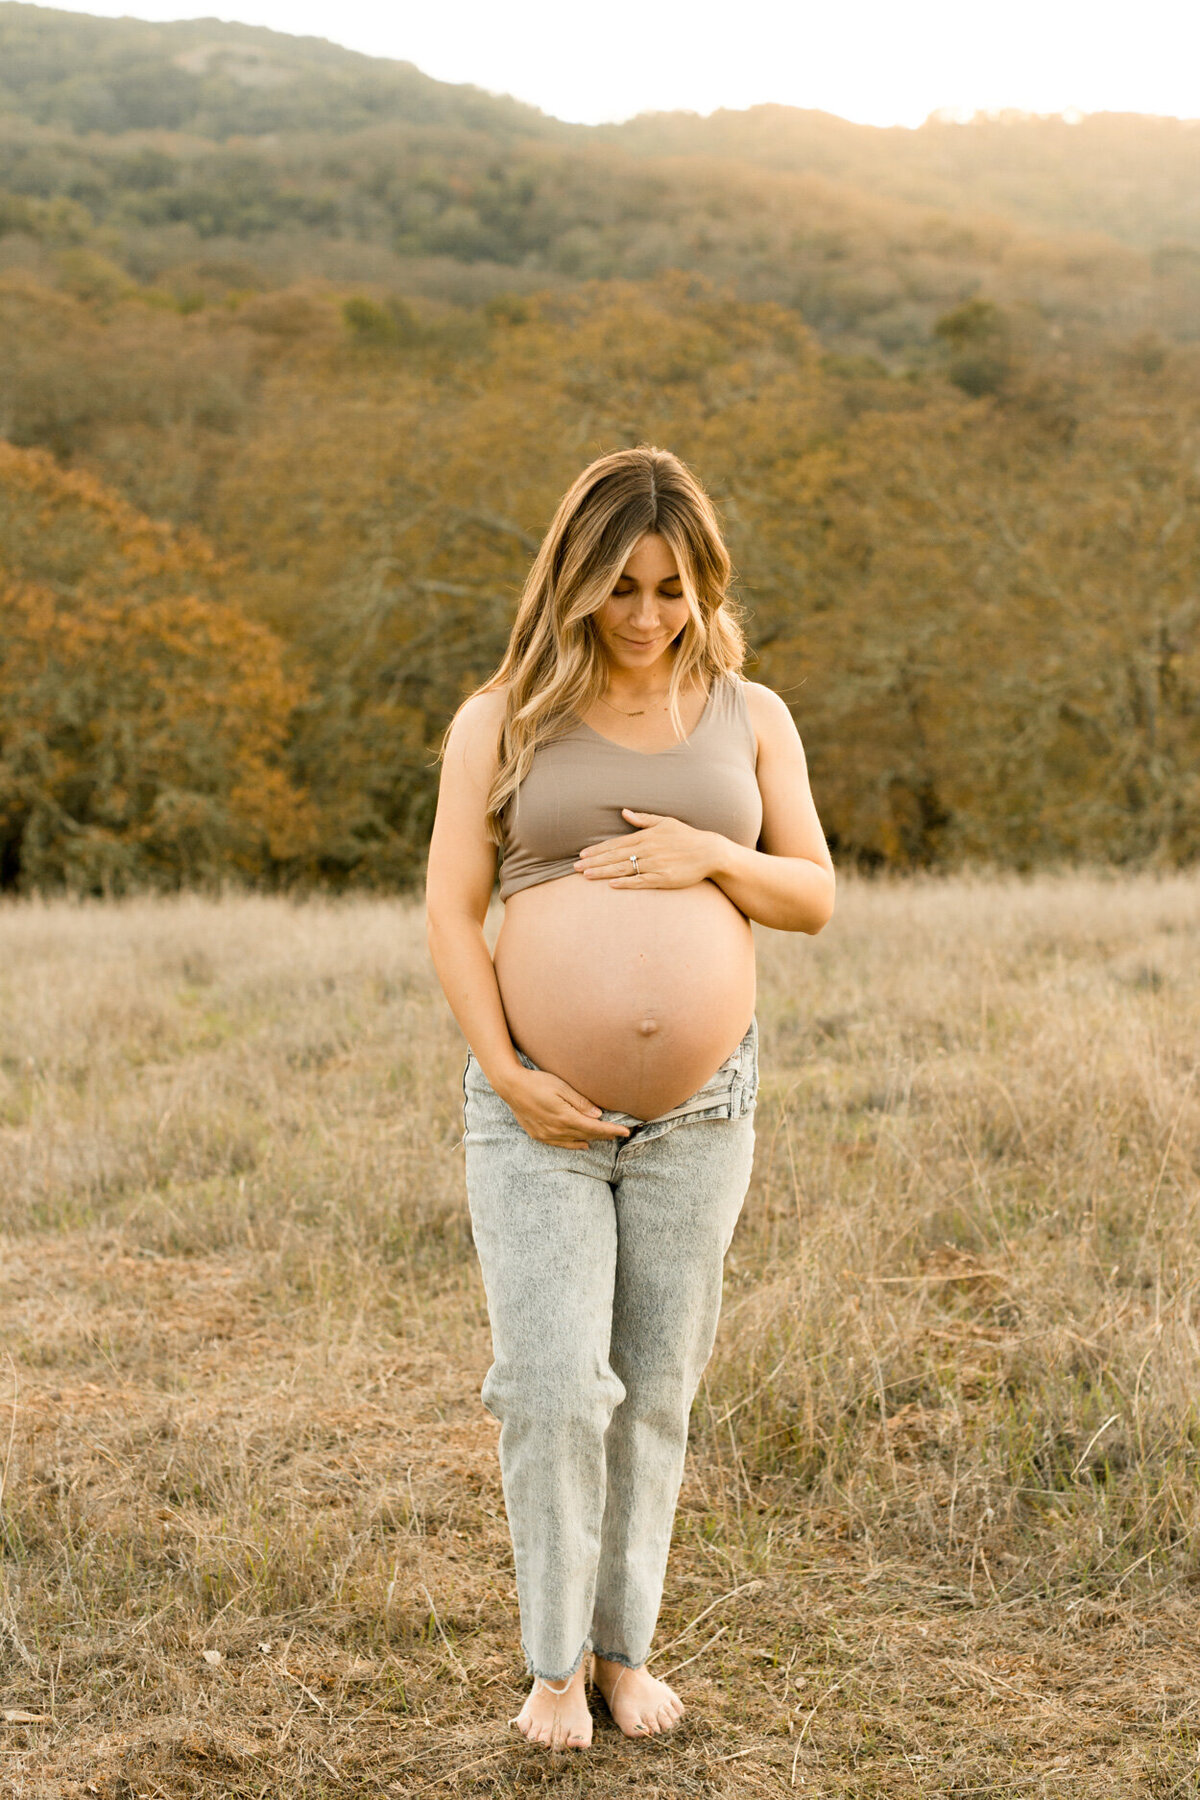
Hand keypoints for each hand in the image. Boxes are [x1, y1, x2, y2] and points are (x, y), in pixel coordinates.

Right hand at [496, 1066, 630, 1148]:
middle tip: (620, 1132)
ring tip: (606, 1137)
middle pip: (587, 1135)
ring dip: (591, 1139)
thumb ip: (580, 1102)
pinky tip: (582, 1144)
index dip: (611, 1130)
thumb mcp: (562, 1087)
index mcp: (565, 1117)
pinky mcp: (538, 1135)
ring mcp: (547, 1134)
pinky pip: (561, 1144)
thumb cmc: (537, 1082)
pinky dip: (574, 1144)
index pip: (594, 1128)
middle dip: (605, 1134)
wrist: (511, 1087)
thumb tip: (598, 1115)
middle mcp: (557, 1129)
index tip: (626, 1131)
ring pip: (575, 1141)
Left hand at [574, 810, 718, 887]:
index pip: (616, 844)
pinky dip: (626, 883)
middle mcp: (648, 850)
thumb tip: (623, 812)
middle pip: (615, 857)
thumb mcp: (665, 822)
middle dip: (594, 862)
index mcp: (646, 836)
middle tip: (575, 867)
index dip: (597, 850)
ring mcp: (655, 865)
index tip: (582, 855)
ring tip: (586, 875)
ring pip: (624, 869)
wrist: (709, 852)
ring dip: (603, 872)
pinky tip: (611, 885)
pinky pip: (641, 881)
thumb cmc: (686, 836)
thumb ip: (643, 819)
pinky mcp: (663, 878)